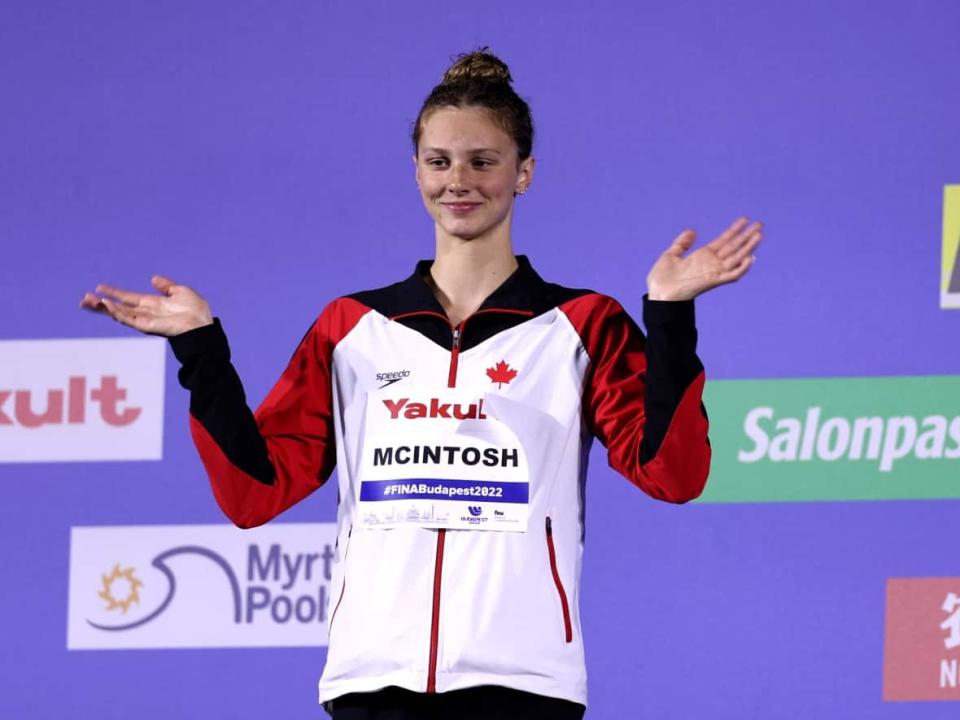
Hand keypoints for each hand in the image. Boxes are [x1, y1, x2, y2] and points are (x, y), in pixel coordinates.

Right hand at [80, 275, 213, 336]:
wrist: (202, 324)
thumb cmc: (196, 310)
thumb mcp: (180, 292)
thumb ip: (166, 286)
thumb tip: (154, 278)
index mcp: (152, 304)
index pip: (128, 297)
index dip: (114, 292)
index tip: (99, 287)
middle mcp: (145, 313)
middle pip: (118, 307)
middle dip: (101, 304)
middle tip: (83, 299)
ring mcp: (145, 320)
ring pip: (118, 313)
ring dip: (103, 307)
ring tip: (88, 301)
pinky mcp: (147, 326)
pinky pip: (128, 318)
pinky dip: (116, 312)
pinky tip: (106, 304)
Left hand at [646, 217, 762, 300]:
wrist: (657, 294)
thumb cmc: (662, 278)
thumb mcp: (671, 255)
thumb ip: (682, 243)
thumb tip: (692, 231)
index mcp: (702, 256)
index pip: (723, 240)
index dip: (734, 230)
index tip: (745, 219)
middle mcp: (711, 263)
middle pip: (734, 247)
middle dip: (747, 236)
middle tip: (760, 224)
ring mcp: (713, 272)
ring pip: (736, 258)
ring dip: (748, 247)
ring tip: (759, 235)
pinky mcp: (712, 281)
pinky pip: (731, 276)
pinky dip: (741, 268)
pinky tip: (749, 258)